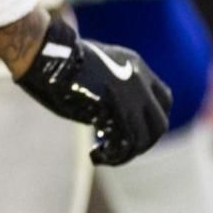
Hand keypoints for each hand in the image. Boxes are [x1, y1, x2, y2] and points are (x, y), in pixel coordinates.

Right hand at [15, 20, 172, 165]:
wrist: (48, 56)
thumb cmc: (58, 62)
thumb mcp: (96, 68)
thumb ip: (111, 89)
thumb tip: (108, 117)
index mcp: (136, 66)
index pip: (164, 98)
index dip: (152, 119)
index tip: (132, 128)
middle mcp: (141, 80)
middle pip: (160, 123)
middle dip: (143, 141)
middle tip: (120, 148)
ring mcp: (132, 96)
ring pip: (146, 137)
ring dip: (128, 153)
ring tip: (104, 156)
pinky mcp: (116, 110)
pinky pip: (126, 143)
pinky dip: (113, 156)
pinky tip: (95, 155)